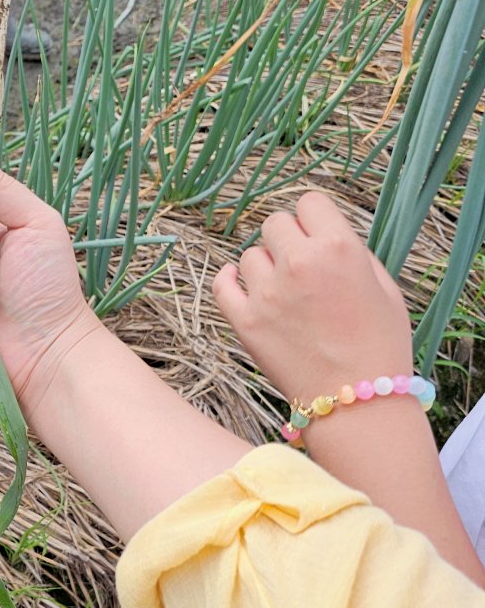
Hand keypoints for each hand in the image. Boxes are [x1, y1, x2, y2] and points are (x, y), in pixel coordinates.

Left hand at [213, 192, 413, 403]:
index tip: (316, 236)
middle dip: (287, 240)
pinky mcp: (245, 321)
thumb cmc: (379, 346)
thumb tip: (325, 236)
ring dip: (265, 267)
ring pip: (250, 255)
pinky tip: (237, 281)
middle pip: (275, 224)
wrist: (358, 404)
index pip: (309, 203)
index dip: (314, 219)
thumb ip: (353, 253)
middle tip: (300, 267)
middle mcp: (299, 263)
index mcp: (339, 248)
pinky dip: (228, 280)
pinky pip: (221, 284)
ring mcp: (267, 293)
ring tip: (284, 293)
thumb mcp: (385, 288)